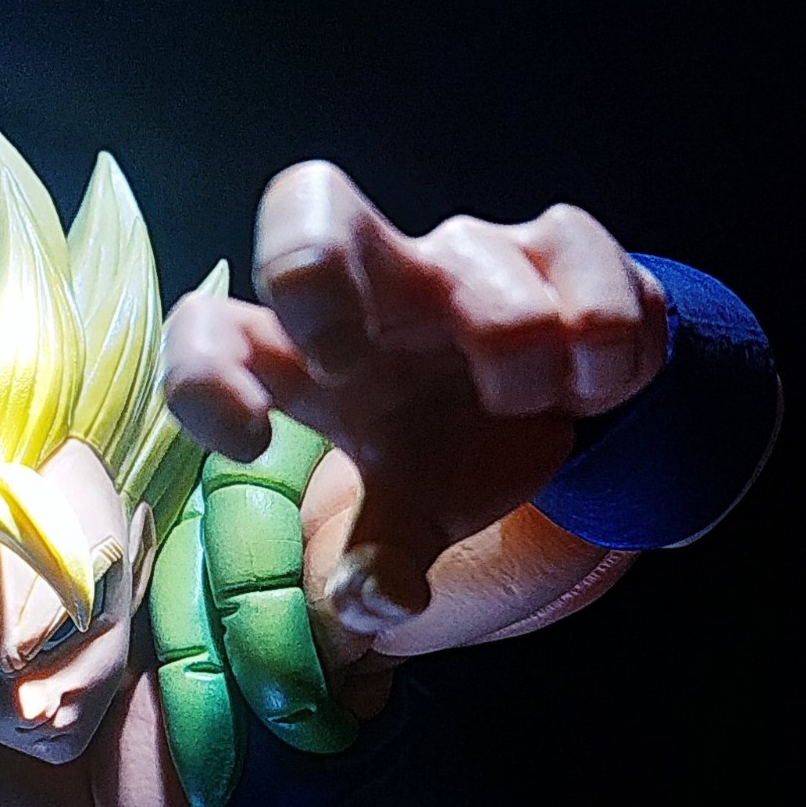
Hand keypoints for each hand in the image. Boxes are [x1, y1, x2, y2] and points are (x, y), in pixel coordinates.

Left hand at [164, 162, 665, 632]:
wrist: (565, 403)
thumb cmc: (448, 445)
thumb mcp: (410, 515)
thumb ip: (384, 561)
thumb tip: (375, 605)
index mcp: (308, 354)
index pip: (213, 330)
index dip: (204, 371)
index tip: (249, 438)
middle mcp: (376, 284)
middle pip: (305, 201)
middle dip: (313, 272)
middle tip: (352, 363)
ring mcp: (465, 253)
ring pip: (476, 264)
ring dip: (515, 358)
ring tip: (526, 402)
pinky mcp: (559, 243)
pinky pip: (581, 267)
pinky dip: (600, 347)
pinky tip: (594, 383)